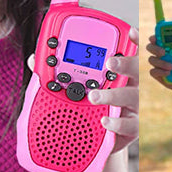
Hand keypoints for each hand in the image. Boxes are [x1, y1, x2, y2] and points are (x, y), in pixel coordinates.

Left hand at [25, 27, 139, 153]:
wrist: (97, 140)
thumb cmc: (88, 107)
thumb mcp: (74, 88)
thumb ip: (56, 72)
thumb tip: (35, 59)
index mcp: (120, 73)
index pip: (130, 53)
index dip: (134, 42)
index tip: (129, 32)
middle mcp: (130, 86)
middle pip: (136, 71)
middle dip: (125, 64)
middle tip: (109, 62)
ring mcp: (132, 107)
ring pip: (130, 96)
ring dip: (111, 95)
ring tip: (93, 96)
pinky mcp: (131, 128)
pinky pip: (128, 125)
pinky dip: (116, 123)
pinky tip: (104, 120)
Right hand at [146, 35, 171, 92]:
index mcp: (167, 45)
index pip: (157, 38)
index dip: (154, 36)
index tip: (156, 37)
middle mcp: (160, 53)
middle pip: (150, 47)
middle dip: (155, 48)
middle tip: (163, 52)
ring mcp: (157, 64)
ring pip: (152, 59)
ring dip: (160, 62)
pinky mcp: (157, 74)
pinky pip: (153, 72)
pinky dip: (160, 72)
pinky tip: (168, 73)